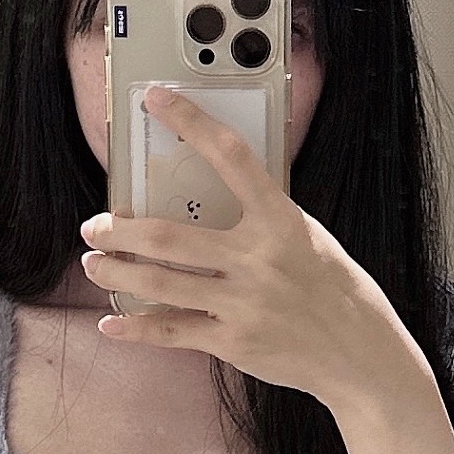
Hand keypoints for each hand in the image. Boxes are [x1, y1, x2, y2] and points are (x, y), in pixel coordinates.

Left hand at [78, 86, 413, 410]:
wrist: (359, 354)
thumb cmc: (333, 289)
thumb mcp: (307, 237)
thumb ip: (262, 217)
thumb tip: (209, 194)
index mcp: (281, 221)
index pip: (231, 157)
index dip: (191, 121)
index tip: (156, 99)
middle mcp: (258, 260)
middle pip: (170, 237)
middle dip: (121, 231)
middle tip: (95, 225)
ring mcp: (243, 303)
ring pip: (160, 283)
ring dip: (117, 272)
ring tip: (94, 263)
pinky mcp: (233, 341)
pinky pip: (171, 331)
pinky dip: (136, 328)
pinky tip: (112, 321)